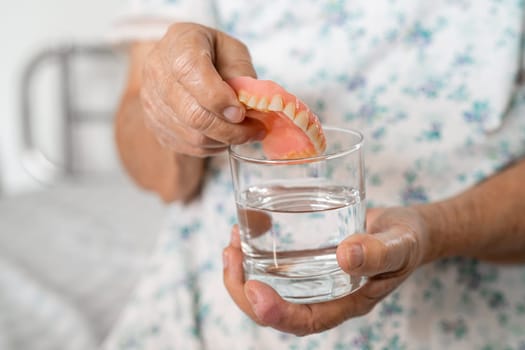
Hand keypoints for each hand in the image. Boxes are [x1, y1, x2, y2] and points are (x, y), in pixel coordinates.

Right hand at [141, 22, 264, 156]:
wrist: (178, 59)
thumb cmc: (211, 53)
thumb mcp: (233, 50)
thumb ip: (242, 74)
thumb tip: (251, 105)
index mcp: (179, 45)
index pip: (191, 72)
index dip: (218, 98)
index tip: (242, 112)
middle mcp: (158, 74)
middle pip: (193, 114)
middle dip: (231, 129)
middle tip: (256, 130)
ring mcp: (152, 103)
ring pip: (193, 135)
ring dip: (225, 139)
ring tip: (244, 132)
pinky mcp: (155, 125)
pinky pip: (188, 146)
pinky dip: (212, 146)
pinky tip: (224, 135)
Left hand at [222, 207, 430, 335]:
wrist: (407, 229)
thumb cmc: (407, 240)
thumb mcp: (400, 244)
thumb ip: (379, 252)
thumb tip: (347, 256)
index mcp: (347, 303)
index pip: (306, 321)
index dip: (275, 313)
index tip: (252, 288)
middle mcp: (324, 295)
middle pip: (276, 309)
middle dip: (244, 289)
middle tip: (230, 255)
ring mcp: (313, 278)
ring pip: (269, 286)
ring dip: (243, 270)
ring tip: (232, 239)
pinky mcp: (307, 258)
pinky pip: (275, 263)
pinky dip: (255, 249)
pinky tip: (248, 227)